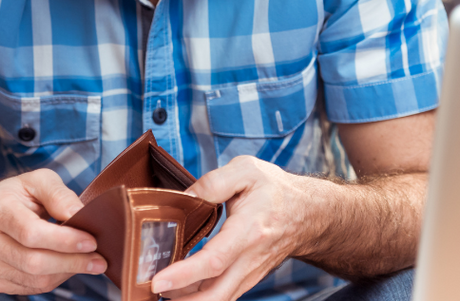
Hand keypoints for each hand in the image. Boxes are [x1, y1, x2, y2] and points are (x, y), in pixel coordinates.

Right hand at [0, 169, 106, 293]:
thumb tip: (79, 215)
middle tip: (98, 261)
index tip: (91, 242)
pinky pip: (30, 287)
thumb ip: (59, 195)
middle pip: (33, 262)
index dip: (64, 240)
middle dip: (71, 262)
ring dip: (66, 272)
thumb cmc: (19, 195)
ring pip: (34, 279)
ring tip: (87, 262)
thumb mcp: (39, 181)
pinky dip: (54, 279)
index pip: (31, 233)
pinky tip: (65, 266)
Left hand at [151, 156, 319, 300]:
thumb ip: (213, 182)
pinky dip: (198, 298)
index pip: (215, 260)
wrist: (308, 214)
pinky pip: (222, 295)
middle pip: (216, 295)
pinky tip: (178, 290)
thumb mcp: (246, 170)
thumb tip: (185, 197)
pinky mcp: (246, 279)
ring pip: (218, 299)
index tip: (158, 281)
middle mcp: (250, 259)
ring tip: (159, 291)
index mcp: (249, 230)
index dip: (185, 274)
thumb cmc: (276, 191)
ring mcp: (249, 273)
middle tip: (151, 293)